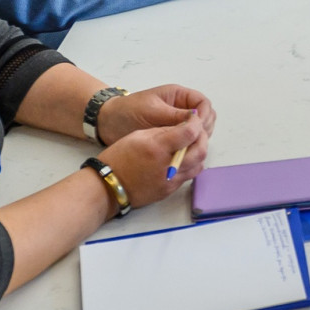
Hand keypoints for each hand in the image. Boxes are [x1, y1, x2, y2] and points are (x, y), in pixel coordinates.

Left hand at [95, 83, 216, 146]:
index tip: (199, 129)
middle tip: (195, 142)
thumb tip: (196, 121)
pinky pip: (187, 142)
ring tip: (188, 150)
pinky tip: (183, 155)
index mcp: (179, 96)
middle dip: (203, 129)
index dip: (204, 115)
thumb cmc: (128, 111)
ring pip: (198, 132)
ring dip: (197, 140)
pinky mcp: (171, 137)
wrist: (108, 124)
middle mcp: (182, 109)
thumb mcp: (152, 111)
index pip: (203, 103)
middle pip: (205, 118)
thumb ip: (175, 116)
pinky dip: (188, 148)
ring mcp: (177, 124)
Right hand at [96, 111, 210, 208]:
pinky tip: (181, 158)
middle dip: (202, 138)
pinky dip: (190, 165)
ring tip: (189, 145)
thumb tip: (183, 127)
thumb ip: (163, 131)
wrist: (107, 187)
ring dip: (198, 153)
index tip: (193, 118)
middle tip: (196, 131)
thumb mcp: (139, 135)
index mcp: (158, 148)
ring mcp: (170, 182)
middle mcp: (168, 166)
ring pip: (198, 165)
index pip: (190, 132)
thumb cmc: (119, 158)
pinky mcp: (169, 191)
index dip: (195, 122)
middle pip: (201, 151)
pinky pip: (188, 176)